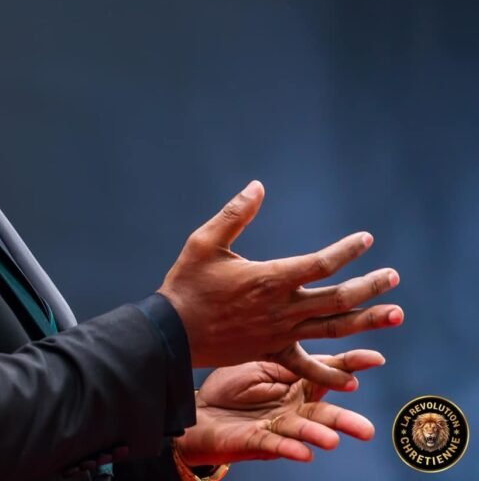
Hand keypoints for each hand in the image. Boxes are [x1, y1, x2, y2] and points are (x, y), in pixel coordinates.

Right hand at [158, 181, 402, 388]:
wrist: (171, 332)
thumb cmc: (186, 283)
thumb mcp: (204, 242)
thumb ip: (234, 214)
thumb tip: (257, 187)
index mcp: (269, 279)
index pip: (320, 264)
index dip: (347, 251)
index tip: (365, 240)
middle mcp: (281, 308)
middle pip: (337, 298)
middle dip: (370, 286)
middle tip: (393, 277)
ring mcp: (279, 333)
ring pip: (333, 329)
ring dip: (367, 321)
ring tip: (395, 313)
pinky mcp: (270, 351)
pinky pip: (306, 367)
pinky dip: (330, 374)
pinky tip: (354, 380)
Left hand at [174, 350, 383, 465]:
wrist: (202, 410)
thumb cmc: (232, 385)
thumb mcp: (260, 361)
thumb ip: (285, 348)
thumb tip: (306, 315)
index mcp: (295, 382)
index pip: (327, 373)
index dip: (350, 366)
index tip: (377, 358)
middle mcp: (293, 408)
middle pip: (323, 413)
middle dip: (346, 421)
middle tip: (369, 429)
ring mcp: (277, 426)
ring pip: (302, 432)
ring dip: (318, 436)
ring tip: (334, 439)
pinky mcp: (256, 440)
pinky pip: (273, 444)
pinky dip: (290, 448)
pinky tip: (304, 453)